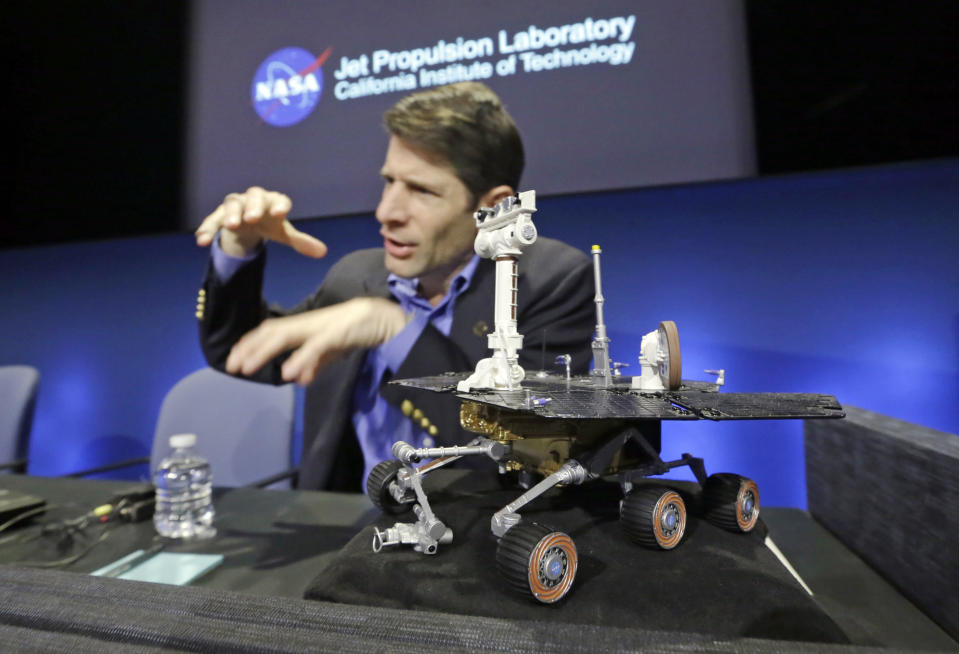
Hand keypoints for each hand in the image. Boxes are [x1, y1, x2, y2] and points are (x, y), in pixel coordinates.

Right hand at [194, 186, 327, 258]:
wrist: (248, 222)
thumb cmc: (270, 224)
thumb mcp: (284, 234)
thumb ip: (301, 242)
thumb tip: (323, 252)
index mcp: (273, 201)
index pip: (279, 199)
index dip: (280, 205)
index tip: (281, 214)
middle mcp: (254, 199)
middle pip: (254, 197)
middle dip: (253, 206)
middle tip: (253, 218)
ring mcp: (236, 205)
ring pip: (232, 204)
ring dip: (231, 214)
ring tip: (231, 226)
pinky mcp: (219, 215)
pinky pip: (212, 219)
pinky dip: (207, 228)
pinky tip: (202, 241)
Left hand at [225, 298, 409, 384]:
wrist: (382, 317)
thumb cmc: (354, 331)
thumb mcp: (331, 352)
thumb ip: (315, 364)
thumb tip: (298, 380)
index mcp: (304, 327)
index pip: (271, 331)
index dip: (251, 343)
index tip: (234, 359)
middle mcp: (306, 324)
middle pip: (271, 332)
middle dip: (249, 348)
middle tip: (231, 366)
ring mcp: (320, 327)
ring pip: (285, 336)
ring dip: (264, 352)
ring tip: (248, 367)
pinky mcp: (336, 334)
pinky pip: (314, 347)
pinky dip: (300, 359)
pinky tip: (288, 372)